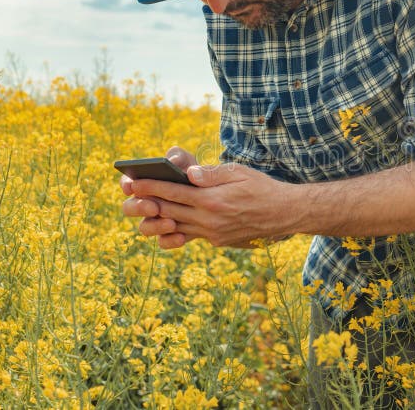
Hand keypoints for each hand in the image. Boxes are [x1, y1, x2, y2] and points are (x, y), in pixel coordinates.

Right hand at [120, 146, 199, 247]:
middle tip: (153, 207)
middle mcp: (146, 202)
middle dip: (138, 207)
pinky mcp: (170, 234)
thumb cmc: (197, 173)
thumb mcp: (191, 161)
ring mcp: (156, 220)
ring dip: (155, 226)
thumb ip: (180, 157)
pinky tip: (182, 237)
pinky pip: (164, 241)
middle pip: (130, 208)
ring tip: (172, 223)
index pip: (127, 183)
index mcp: (146, 182)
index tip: (133, 185)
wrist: (217, 197)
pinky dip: (170, 240)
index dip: (127, 185)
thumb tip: (172, 161)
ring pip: (145, 228)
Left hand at [122, 156, 297, 248]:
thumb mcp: (239, 172)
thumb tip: (189, 173)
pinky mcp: (218, 241)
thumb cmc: (262, 188)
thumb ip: (212, 174)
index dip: (150, 187)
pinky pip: (192, 235)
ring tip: (146, 208)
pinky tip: (171, 220)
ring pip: (177, 226)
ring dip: (159, 219)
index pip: (173, 193)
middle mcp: (209, 220)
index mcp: (212, 200)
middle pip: (169, 212)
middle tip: (130, 196)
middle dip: (148, 203)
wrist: (284, 214)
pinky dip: (178, 228)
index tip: (133, 182)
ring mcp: (213, 233)